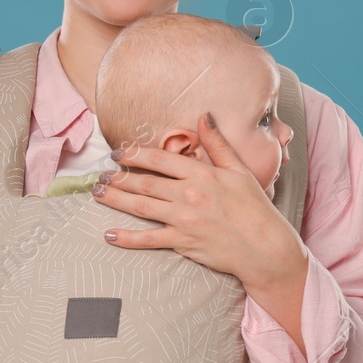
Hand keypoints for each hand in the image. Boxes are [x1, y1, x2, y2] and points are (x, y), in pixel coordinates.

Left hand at [93, 112, 301, 288]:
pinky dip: (127, 239)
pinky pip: (149, 240)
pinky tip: (108, 235)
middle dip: (119, 178)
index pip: (161, 160)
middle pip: (145, 184)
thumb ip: (218, 143)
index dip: (135, 155)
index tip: (118, 153)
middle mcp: (190, 195)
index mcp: (203, 174)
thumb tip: (204, 115)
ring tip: (97, 194)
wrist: (265, 247)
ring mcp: (184, 220)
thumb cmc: (255, 208)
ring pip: (141, 207)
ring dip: (116, 200)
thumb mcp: (240, 170)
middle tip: (100, 176)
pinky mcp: (183, 243)